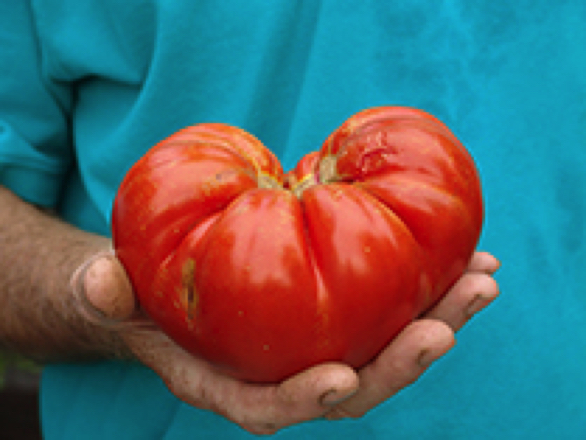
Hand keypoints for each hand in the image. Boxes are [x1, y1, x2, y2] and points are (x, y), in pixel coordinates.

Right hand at [75, 251, 498, 434]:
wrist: (168, 285)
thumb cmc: (139, 295)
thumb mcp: (113, 293)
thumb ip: (105, 292)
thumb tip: (101, 280)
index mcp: (227, 379)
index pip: (268, 406)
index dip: (303, 400)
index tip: (341, 378)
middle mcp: (282, 370)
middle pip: (352, 382)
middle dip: (401, 362)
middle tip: (446, 325)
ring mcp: (315, 341)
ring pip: (384, 346)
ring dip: (437, 318)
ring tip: (481, 279)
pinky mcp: (336, 311)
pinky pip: (388, 305)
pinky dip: (428, 285)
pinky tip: (463, 257)